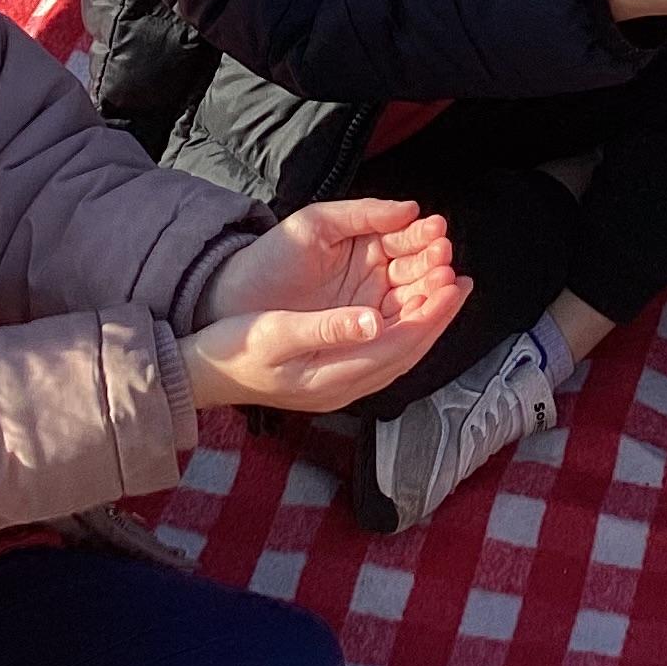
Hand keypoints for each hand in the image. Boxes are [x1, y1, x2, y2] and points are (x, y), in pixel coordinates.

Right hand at [188, 198, 466, 410]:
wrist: (204, 375)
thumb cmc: (235, 349)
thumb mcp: (278, 333)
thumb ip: (330, 328)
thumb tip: (374, 320)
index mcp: (336, 376)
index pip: (400, 344)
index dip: (432, 314)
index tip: (453, 283)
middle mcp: (347, 386)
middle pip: (407, 350)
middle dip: (438, 316)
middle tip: (461, 279)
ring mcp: (342, 384)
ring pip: (398, 351)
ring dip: (424, 319)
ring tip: (446, 287)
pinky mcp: (335, 375)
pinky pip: (383, 350)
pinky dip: (403, 326)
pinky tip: (408, 306)